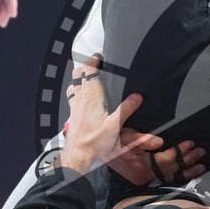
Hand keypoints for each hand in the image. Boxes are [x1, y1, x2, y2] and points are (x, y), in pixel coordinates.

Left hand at [61, 55, 206, 182]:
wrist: (78, 154)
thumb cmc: (95, 141)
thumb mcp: (115, 126)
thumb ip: (126, 109)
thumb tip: (137, 96)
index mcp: (91, 95)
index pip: (89, 68)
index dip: (96, 58)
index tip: (104, 54)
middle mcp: (81, 96)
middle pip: (79, 71)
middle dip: (89, 64)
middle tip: (100, 63)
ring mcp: (75, 103)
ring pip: (74, 81)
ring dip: (81, 75)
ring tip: (93, 75)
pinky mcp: (73, 111)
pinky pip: (72, 93)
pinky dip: (77, 88)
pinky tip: (84, 93)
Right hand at [107, 135, 205, 186]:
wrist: (95, 151)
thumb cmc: (111, 139)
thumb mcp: (123, 134)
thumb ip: (141, 138)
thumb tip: (159, 141)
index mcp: (139, 164)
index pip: (164, 160)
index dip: (179, 152)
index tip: (190, 143)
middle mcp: (143, 174)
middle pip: (170, 169)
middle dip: (187, 160)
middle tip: (201, 151)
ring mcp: (143, 178)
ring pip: (169, 176)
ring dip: (185, 171)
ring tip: (201, 166)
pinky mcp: (144, 178)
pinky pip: (164, 178)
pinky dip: (178, 176)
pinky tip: (188, 174)